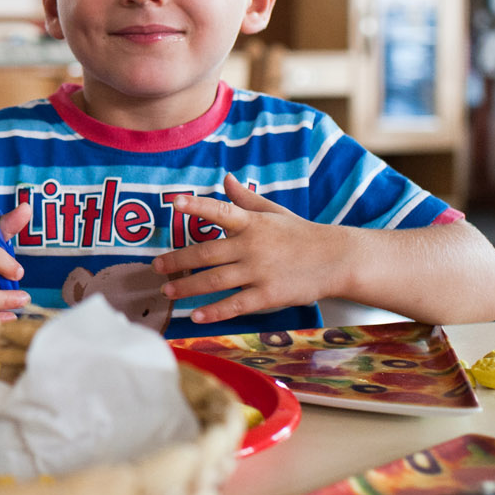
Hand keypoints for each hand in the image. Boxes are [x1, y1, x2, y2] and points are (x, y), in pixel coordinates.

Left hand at [150, 174, 348, 323]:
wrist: (337, 259)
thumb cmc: (301, 234)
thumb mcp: (273, 212)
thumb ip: (245, 199)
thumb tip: (227, 178)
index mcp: (251, 223)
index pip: (219, 210)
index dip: (196, 206)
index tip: (174, 203)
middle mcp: (251, 246)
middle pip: (206, 253)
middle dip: (178, 261)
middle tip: (156, 267)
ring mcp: (259, 272)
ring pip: (215, 281)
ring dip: (188, 287)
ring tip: (168, 292)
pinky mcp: (268, 295)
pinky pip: (235, 304)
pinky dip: (214, 311)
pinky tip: (195, 315)